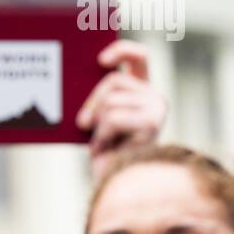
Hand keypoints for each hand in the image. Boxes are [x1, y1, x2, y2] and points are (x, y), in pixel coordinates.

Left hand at [77, 40, 166, 181]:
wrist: (112, 183)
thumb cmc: (102, 150)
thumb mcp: (96, 116)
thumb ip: (97, 96)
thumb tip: (76, 77)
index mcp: (142, 90)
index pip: (139, 56)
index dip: (121, 51)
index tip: (100, 61)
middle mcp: (154, 97)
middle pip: (112, 81)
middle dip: (92, 103)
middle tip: (85, 125)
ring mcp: (156, 108)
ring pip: (109, 100)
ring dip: (97, 125)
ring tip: (103, 142)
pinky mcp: (152, 123)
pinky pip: (112, 118)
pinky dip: (101, 136)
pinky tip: (106, 149)